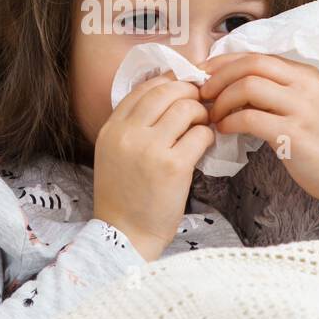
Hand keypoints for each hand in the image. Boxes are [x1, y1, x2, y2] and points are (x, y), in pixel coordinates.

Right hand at [92, 70, 214, 260]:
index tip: (183, 89)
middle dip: (189, 92)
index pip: (144, 88)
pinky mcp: (173, 166)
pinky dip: (208, 135)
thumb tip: (167, 99)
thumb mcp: (113, 154)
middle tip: (200, 103)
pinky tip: (204, 145)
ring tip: (202, 125)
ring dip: (201, 113)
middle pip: (166, 91)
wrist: (125, 236)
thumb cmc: (124, 197)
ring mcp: (150, 148)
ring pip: (186, 108)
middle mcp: (127, 134)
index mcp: (111, 129)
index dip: (169, 83)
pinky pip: (200, 134)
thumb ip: (132, 127)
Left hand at [196, 52, 318, 205]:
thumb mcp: (299, 104)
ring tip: (214, 115)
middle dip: (219, 77)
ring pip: (249, 87)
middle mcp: (304, 85)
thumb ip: (271, 90)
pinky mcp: (294, 135)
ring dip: (222, 100)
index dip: (223, 63)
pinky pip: (251, 118)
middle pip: (251, 64)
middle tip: (203, 94)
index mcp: (304, 74)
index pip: (256, 55)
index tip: (203, 75)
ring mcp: (302, 109)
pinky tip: (224, 129)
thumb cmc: (318, 139)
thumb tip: (226, 83)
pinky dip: (230, 121)